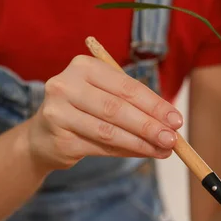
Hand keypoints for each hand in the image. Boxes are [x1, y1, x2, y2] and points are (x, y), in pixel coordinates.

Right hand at [27, 55, 182, 169]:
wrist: (43, 136)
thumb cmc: (85, 110)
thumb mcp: (106, 96)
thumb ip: (134, 105)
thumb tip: (170, 123)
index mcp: (83, 67)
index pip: (126, 87)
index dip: (154, 105)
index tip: (176, 120)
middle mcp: (65, 86)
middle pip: (118, 109)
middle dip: (150, 126)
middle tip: (173, 139)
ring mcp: (58, 113)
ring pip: (109, 131)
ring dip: (141, 143)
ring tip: (164, 150)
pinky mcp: (59, 139)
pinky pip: (101, 148)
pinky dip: (127, 151)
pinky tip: (144, 153)